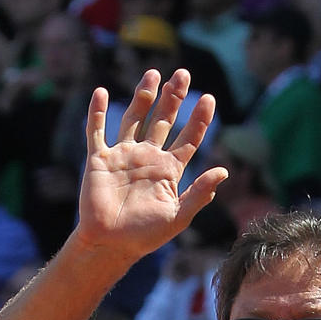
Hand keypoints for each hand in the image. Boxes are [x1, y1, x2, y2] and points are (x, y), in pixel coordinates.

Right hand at [76, 70, 227, 268]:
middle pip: (163, 121)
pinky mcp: (99, 160)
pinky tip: (102, 92)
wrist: (111, 245)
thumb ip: (199, 194)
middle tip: (183, 74)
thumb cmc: (145, 236)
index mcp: (168, 171)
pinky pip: (97, 131)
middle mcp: (148, 158)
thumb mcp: (178, 217)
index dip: (199, 120)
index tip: (209, 99)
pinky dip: (98, 112)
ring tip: (153, 74)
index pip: (188, 139)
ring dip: (143, 96)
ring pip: (134, 118)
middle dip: (173, 98)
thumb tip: (223, 172)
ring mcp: (123, 156)